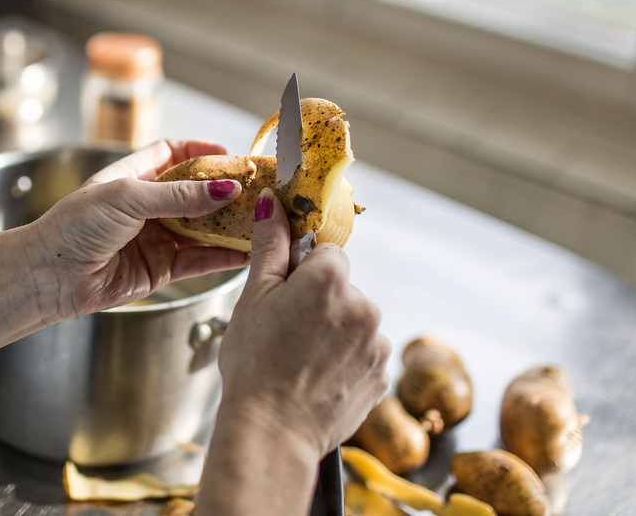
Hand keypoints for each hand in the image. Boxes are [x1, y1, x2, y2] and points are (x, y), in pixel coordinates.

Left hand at [34, 139, 250, 318]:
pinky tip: (245, 252)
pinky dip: (222, 257)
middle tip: (256, 189)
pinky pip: (199, 260)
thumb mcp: (127, 197)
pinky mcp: (160, 269)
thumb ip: (179, 196)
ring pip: (202, 228)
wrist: (52, 276)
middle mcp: (146, 206)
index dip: (200, 152)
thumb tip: (225, 188)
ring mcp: (155, 237)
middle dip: (225, 191)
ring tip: (259, 220)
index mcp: (132, 177)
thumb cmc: (74, 227)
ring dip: (228, 225)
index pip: (172, 155)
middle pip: (195, 193)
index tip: (230, 155)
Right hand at [218, 187, 390, 456]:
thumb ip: (270, 246)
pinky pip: (364, 356)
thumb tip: (273, 203)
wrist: (271, 432)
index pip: (326, 254)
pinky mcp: (382, 376)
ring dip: (335, 335)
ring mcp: (377, 343)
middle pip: (342, 289)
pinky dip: (345, 364)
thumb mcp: (253, 297)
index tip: (285, 296)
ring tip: (300, 362)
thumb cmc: (255, 364)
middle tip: (286, 333)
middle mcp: (363, 305)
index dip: (302, 273)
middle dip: (320, 305)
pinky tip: (317, 379)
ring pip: (354, 323)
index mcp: (330, 279)